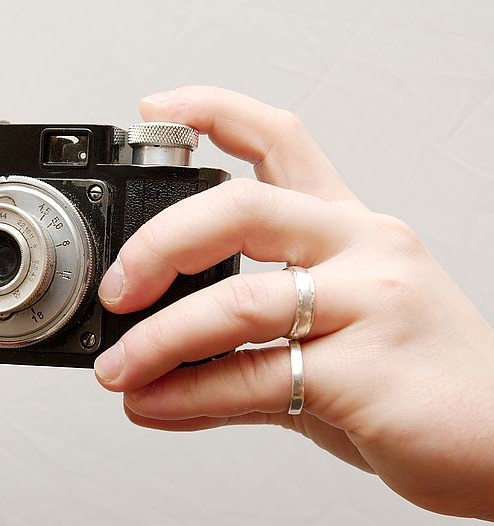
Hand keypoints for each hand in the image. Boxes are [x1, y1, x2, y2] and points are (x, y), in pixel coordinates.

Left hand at [95, 86, 493, 519]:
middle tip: (117, 290)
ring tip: (118, 371)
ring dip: (157, 340)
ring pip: (237, 301)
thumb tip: (154, 379)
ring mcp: (371, 303)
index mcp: (351, 230)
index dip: (213, 113)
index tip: (154, 112)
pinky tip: (156, 406)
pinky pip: (254, 375)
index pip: (280, 141)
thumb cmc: (415, 384)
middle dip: (158, 245)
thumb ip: (243, 351)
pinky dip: (189, 394)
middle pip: (241, 208)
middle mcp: (363, 248)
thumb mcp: (331, 343)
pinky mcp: (369, 369)